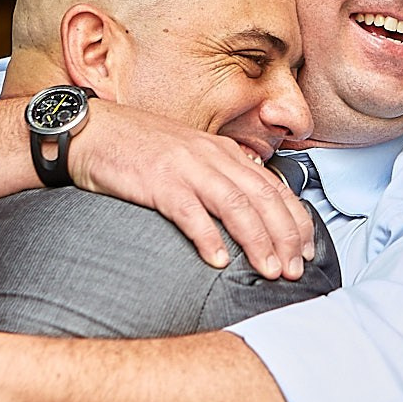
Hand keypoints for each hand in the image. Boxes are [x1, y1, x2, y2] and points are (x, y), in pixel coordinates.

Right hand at [68, 99, 315, 280]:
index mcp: (226, 153)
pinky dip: (207, 237)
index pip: (275, 188)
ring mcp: (187, 168)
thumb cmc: (142, 151)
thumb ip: (222, 181)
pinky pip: (189, 212)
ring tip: (269, 270)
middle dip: (285, 237)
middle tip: (294, 270)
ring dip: (257, 240)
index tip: (308, 251)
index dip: (296, 221)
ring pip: (236, 205)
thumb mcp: (193, 160)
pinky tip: (217, 261)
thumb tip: (251, 214)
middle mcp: (213, 157)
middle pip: (263, 199)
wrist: (94, 131)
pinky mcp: (158, 181)